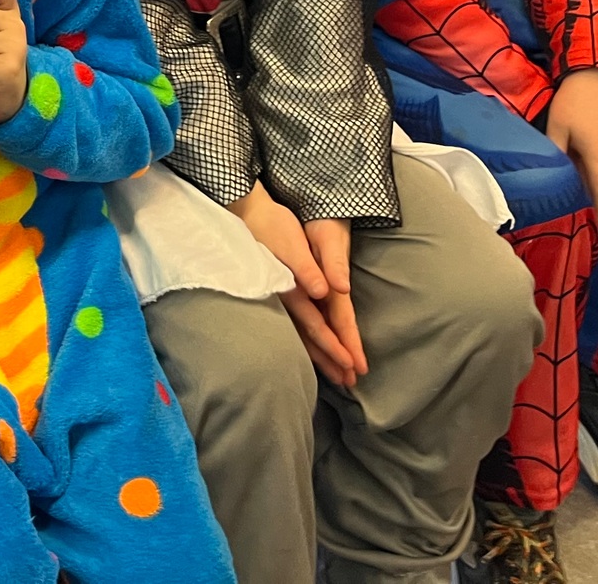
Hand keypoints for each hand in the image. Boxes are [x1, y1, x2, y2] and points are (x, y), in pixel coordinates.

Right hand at [228, 184, 367, 387]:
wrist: (247, 214)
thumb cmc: (273, 226)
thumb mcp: (292, 244)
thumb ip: (307, 269)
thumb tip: (325, 291)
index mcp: (294, 290)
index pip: (318, 326)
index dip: (334, 347)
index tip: (350, 366)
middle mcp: (286, 300)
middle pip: (310, 337)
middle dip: (329, 360)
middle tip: (348, 383)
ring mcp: (280, 298)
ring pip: (301, 335)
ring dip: (319, 355)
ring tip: (335, 375)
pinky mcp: (278, 293)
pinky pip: (295, 326)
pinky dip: (305, 342)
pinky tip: (308, 349)